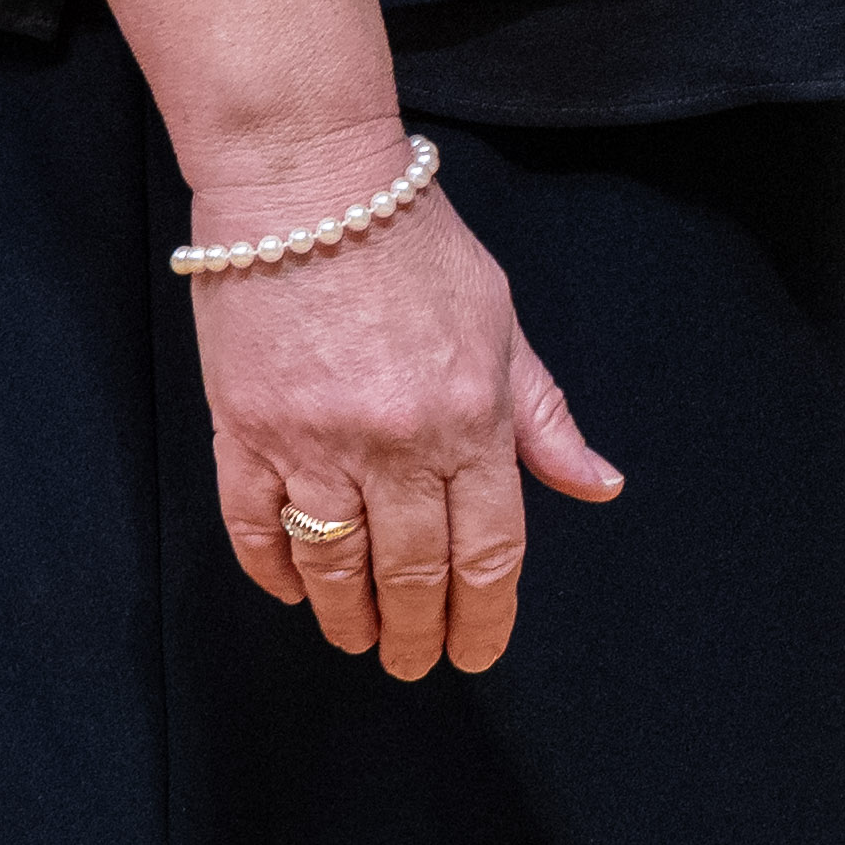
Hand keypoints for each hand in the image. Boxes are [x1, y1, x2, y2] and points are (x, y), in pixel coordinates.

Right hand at [190, 139, 622, 681]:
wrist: (309, 182)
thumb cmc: (413, 241)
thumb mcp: (501, 321)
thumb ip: (543, 416)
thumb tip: (598, 485)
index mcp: (470, 416)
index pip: (489, 550)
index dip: (486, 617)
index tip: (477, 652)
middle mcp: (396, 443)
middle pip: (412, 574)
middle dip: (418, 633)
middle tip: (414, 661)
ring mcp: (315, 442)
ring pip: (334, 567)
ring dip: (349, 618)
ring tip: (358, 640)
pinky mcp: (246, 432)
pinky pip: (256, 530)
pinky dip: (276, 574)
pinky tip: (295, 593)